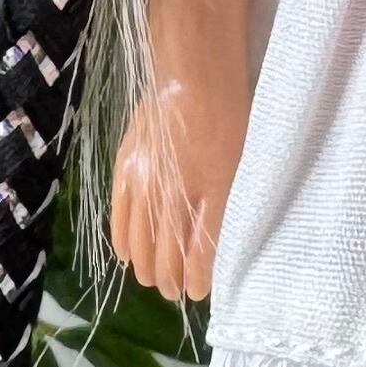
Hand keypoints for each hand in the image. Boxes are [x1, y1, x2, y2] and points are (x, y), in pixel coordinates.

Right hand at [108, 77, 246, 310]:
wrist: (194, 74)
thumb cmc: (232, 115)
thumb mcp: (244, 164)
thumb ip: (230, 206)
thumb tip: (221, 245)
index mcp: (213, 192)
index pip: (200, 253)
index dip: (198, 279)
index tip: (199, 292)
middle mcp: (176, 192)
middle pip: (168, 252)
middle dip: (171, 280)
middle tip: (175, 293)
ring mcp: (146, 180)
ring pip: (141, 239)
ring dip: (147, 266)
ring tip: (154, 281)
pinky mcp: (127, 167)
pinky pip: (120, 214)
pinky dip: (123, 240)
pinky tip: (128, 256)